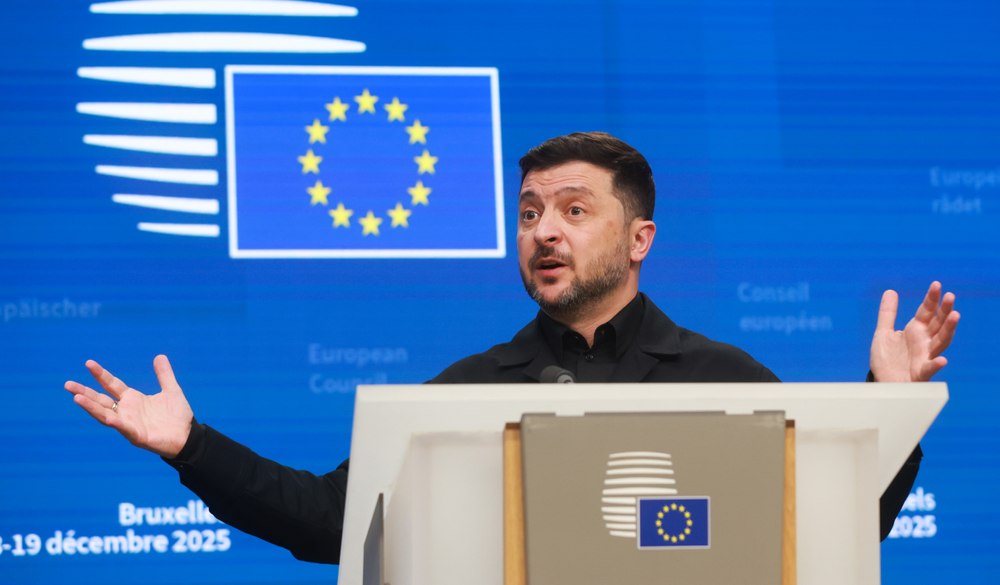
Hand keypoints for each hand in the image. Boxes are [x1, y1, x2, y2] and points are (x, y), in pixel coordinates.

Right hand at [64, 355, 193, 457]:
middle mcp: (127, 411)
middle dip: (84, 392)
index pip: (112, 384)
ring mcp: (129, 424)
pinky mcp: (136, 435)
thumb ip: (164, 375)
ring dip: (91, 407)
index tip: (88, 363)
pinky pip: (122, 428)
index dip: (101, 374)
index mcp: (133, 399)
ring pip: (105, 414)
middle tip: (67, 384)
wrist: (188, 437)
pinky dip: (113, 421)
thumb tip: (160, 356)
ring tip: (76, 397)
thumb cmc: (178, 416)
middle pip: (101, 400)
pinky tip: (106, 416)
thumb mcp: (171, 390)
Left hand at [870, 281, 959, 381]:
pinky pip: (930, 368)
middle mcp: (923, 341)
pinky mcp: (920, 372)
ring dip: (948, 329)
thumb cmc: (886, 359)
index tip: (937, 284)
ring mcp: (924, 356)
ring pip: (940, 342)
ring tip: (955, 315)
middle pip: (938, 324)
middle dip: (945, 310)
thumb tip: (891, 291)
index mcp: (915, 330)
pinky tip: (942, 360)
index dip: (931, 299)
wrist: (881, 382)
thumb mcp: (883, 333)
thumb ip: (887, 314)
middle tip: (950, 296)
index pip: (926, 312)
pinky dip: (936, 364)